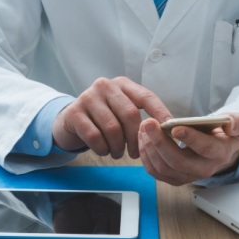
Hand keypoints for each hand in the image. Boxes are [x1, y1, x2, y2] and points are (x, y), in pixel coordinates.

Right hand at [53, 77, 172, 158]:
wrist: (69, 123)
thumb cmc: (102, 120)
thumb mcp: (121, 112)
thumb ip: (140, 116)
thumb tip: (166, 130)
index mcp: (122, 84)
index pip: (147, 97)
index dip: (160, 114)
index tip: (169, 130)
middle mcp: (105, 86)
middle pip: (130, 114)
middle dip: (135, 138)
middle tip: (135, 154)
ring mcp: (88, 97)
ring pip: (112, 128)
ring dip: (118, 147)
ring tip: (117, 153)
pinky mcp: (74, 112)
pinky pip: (94, 136)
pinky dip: (102, 148)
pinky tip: (103, 150)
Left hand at [138, 112, 238, 185]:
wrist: (220, 150)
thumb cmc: (226, 134)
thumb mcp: (238, 124)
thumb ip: (236, 122)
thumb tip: (228, 124)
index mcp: (220, 153)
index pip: (205, 148)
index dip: (190, 139)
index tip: (175, 127)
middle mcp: (204, 169)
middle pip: (178, 161)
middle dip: (160, 142)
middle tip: (148, 123)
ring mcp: (187, 176)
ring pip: (163, 167)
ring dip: (149, 147)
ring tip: (143, 127)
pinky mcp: (174, 178)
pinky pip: (155, 171)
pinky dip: (145, 155)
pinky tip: (143, 139)